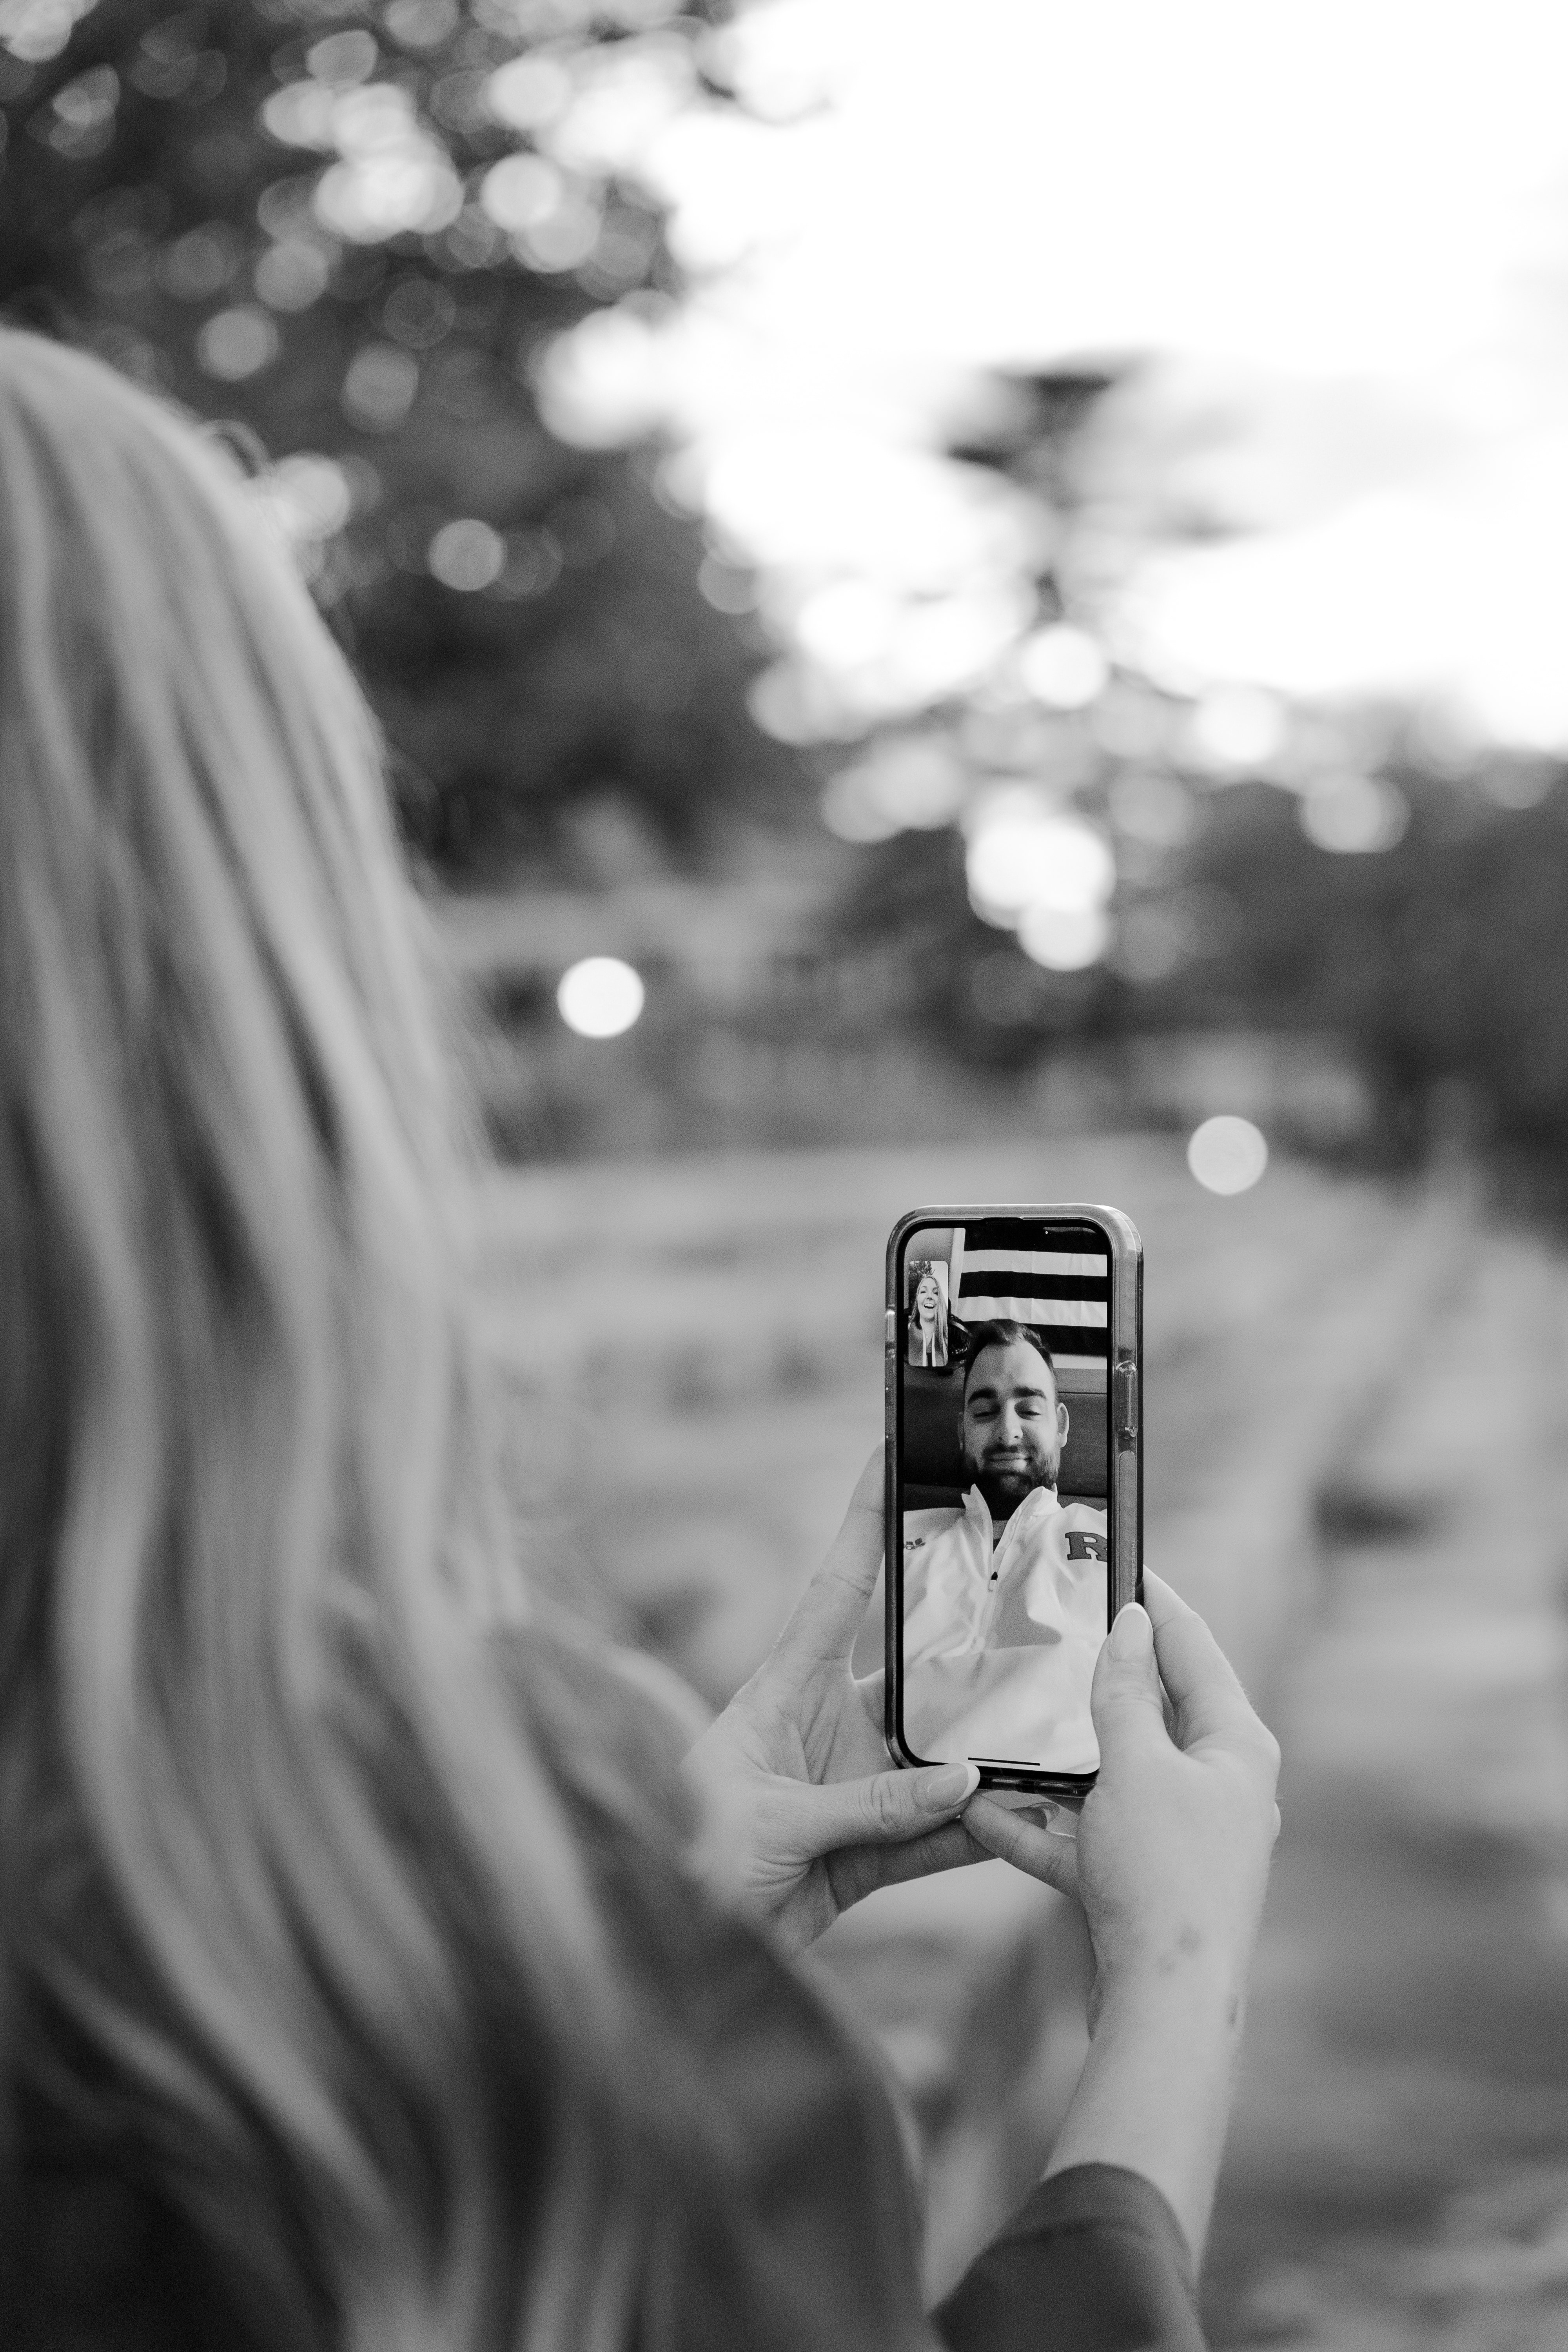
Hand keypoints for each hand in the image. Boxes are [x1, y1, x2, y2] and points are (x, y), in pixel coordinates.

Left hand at [681, 1450, 989, 1953]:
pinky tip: (1018, 1822)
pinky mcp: (864, 1855)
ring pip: (935, 1761)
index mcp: (783, 1691)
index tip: (891, 1458)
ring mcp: (848, 1790)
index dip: (864, 1522)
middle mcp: (824, 1730)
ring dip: (985, 1758)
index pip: (837, 1590)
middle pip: (911, 1676)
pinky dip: (974, 1833)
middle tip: (1032, 1614)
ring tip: (1048, 1738)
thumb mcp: (771, 1823)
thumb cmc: (688, 1859)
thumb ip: (870, 1806)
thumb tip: (965, 1781)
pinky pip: (933, 1836)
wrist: (672, 1950)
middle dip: (969, 1651)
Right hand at [964, 1569, 1280, 2004]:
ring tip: (1000, 1722)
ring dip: (1053, 1759)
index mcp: (1235, 1746)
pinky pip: (1083, 1838)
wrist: (1166, 2007)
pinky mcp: (1141, 1882)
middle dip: (1095, 1679)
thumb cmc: (1167, 1878)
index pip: (1195, 1648)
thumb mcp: (1137, 1766)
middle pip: (1151, 1711)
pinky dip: (1037, 1824)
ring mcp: (1179, 1837)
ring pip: (1108, 1776)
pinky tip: (980, 1811)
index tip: (1116, 1561)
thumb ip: (1127, 1694)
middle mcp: (1216, 1786)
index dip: (1156, 1602)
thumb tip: (1133, 1625)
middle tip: (1047, 1634)